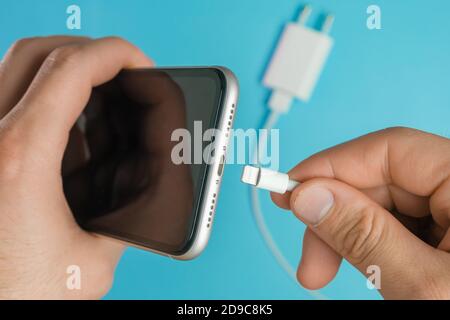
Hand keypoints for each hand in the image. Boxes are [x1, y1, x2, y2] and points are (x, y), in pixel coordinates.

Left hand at [0, 36, 152, 298]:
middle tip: (123, 74)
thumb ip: (126, 217)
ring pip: (16, 70)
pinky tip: (69, 138)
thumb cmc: (17, 297)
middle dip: (91, 53)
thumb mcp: (94, 260)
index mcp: (20, 159)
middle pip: (39, 52)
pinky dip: (45, 102)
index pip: (71, 69)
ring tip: (100, 104)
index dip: (116, 54)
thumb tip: (147, 187)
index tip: (141, 63)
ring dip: (66, 75)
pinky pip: (8, 103)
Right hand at [271, 127, 449, 298]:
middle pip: (383, 181)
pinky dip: (374, 247)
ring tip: (327, 271)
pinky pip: (402, 226)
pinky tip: (367, 268)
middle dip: (337, 219)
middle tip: (309, 258)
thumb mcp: (425, 284)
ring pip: (387, 207)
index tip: (289, 190)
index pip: (390, 149)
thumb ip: (365, 235)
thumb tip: (309, 195)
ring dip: (350, 239)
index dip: (330, 167)